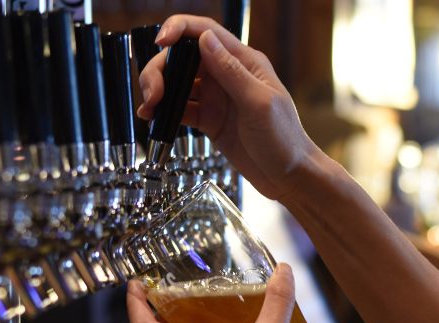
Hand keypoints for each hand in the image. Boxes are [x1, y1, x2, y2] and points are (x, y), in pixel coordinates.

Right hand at [136, 15, 322, 203]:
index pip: (207, 32)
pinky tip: (153, 119)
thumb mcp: (259, 103)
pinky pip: (181, 109)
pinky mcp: (210, 120)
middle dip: (161, 69)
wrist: (290, 177)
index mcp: (244, 62)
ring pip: (178, 83)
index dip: (180, 29)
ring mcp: (217, 98)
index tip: (161, 41)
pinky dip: (165, 112)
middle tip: (152, 93)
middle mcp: (227, 75)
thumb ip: (231, 72)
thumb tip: (206, 39)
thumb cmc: (285, 140)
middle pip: (184, 58)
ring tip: (149, 108)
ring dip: (159, 91)